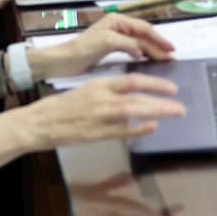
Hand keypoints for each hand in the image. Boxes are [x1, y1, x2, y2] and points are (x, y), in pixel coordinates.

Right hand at [2, 74, 185, 153]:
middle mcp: (101, 99)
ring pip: (133, 112)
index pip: (132, 80)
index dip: (154, 83)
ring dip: (156, 112)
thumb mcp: (85, 91)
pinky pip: (121, 131)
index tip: (172, 87)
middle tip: (180, 105)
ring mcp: (98, 117)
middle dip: (162, 100)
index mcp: (98, 85)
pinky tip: (152, 128)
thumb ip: (107, 92)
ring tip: (174, 113)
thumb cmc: (59, 107)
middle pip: (137, 97)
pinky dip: (137, 129)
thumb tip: (130, 95)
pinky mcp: (94, 134)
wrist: (36, 123)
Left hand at [26, 13, 176, 80]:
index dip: (159, 38)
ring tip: (164, 59)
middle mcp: (118, 26)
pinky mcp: (111, 48)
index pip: (144, 28)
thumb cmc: (82, 49)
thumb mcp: (107, 42)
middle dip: (158, 44)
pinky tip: (147, 59)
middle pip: (144, 35)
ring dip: (152, 50)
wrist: (62, 62)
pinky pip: (132, 49)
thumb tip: (143, 50)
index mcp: (118, 20)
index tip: (171, 49)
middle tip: (171, 56)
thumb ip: (127, 43)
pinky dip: (142, 54)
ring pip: (139, 42)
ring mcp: (115, 37)